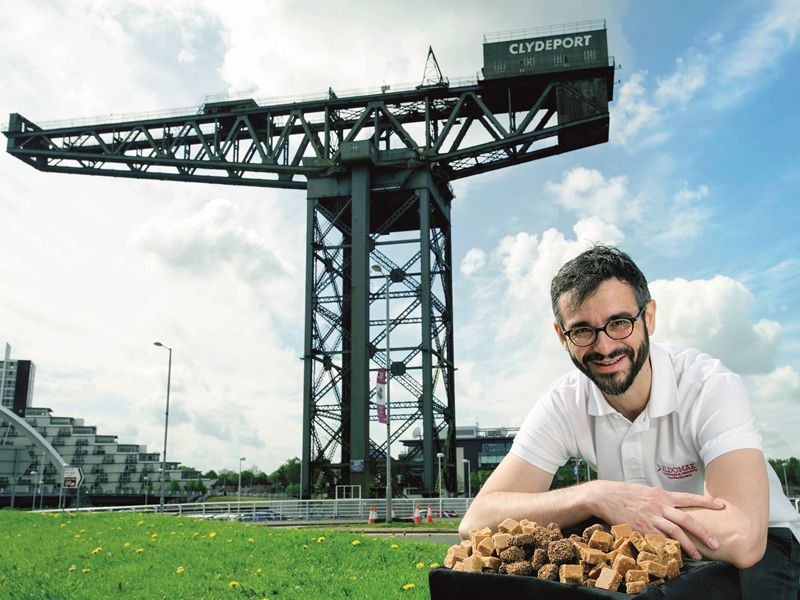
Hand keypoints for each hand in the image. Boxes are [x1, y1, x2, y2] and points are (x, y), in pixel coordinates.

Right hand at [586, 480, 724, 559]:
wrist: (605, 496)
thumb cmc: (625, 493)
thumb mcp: (646, 491)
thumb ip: (661, 499)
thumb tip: (674, 506)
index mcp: (662, 495)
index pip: (689, 498)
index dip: (706, 502)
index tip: (721, 506)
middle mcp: (659, 506)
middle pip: (687, 520)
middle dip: (704, 532)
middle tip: (716, 543)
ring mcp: (651, 518)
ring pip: (676, 533)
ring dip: (689, 546)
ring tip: (699, 555)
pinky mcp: (641, 529)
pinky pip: (659, 541)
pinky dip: (669, 548)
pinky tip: (675, 555)